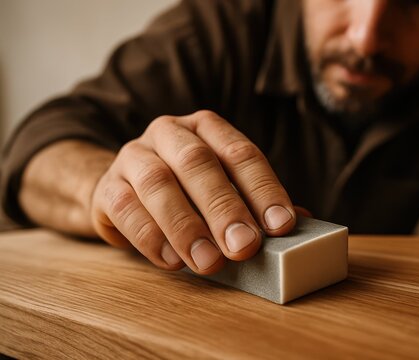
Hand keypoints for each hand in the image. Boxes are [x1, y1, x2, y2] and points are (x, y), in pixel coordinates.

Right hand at [90, 111, 295, 273]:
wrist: (123, 190)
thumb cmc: (185, 190)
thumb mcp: (222, 187)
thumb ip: (256, 202)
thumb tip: (304, 222)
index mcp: (207, 128)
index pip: (241, 153)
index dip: (264, 189)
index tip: (282, 225)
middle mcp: (170, 133)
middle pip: (198, 163)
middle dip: (224, 207)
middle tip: (245, 247)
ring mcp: (134, 155)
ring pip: (158, 183)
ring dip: (186, 226)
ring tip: (208, 262)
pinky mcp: (108, 186)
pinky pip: (126, 208)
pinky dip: (150, 236)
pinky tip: (172, 261)